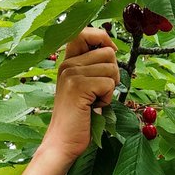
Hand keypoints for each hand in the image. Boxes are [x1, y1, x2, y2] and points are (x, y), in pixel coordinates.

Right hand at [41, 28, 119, 162]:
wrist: (62, 142)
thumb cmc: (78, 119)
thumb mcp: (83, 88)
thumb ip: (92, 68)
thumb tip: (112, 49)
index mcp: (67, 62)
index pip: (86, 32)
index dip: (104, 39)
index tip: (109, 54)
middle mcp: (67, 64)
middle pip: (108, 52)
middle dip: (113, 73)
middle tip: (99, 92)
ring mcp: (71, 74)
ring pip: (111, 68)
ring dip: (110, 89)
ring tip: (94, 102)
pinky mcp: (78, 87)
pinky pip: (109, 84)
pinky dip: (107, 99)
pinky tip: (94, 108)